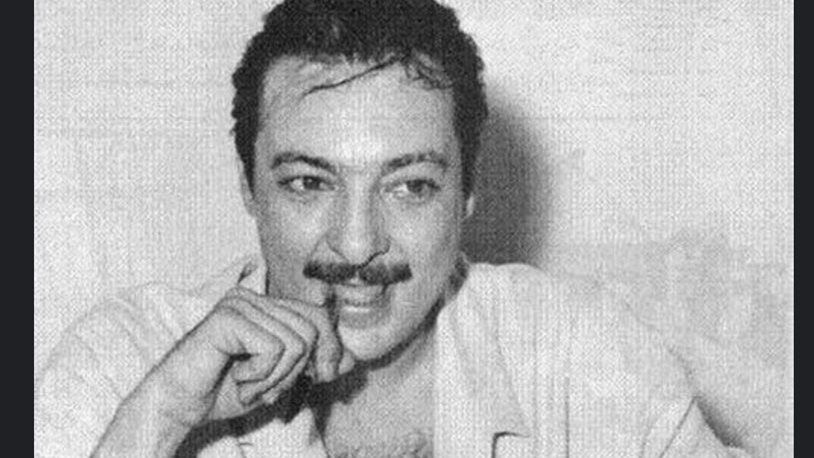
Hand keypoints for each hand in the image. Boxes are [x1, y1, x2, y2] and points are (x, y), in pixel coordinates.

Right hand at [153, 286, 355, 424]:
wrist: (180, 405)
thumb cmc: (225, 390)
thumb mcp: (281, 379)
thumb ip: (315, 366)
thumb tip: (352, 360)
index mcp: (267, 306)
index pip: (320, 317)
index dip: (328, 350)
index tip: (319, 377)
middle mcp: (254, 298)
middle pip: (313, 329)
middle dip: (299, 370)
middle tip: (269, 387)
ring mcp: (241, 304)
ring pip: (296, 343)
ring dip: (275, 378)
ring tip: (247, 384)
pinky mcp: (229, 317)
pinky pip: (274, 350)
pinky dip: (260, 377)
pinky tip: (236, 378)